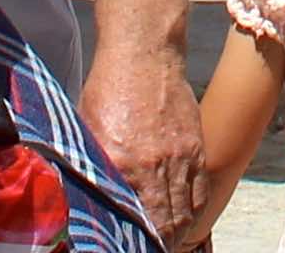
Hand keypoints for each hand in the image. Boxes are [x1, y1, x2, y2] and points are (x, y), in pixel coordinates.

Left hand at [74, 33, 204, 239]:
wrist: (144, 52)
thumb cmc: (109, 88)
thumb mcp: (87, 130)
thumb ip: (90, 166)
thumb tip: (85, 195)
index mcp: (123, 164)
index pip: (135, 220)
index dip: (136, 240)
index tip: (130, 245)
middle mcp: (154, 166)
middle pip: (165, 224)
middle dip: (158, 242)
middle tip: (148, 247)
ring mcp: (180, 158)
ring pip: (185, 213)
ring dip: (176, 233)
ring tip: (166, 242)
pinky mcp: (196, 147)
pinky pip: (199, 192)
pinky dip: (193, 212)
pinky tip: (184, 221)